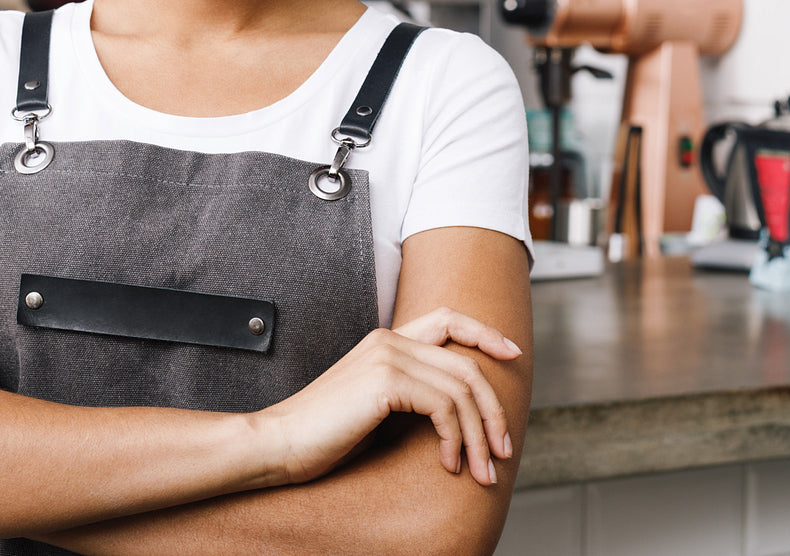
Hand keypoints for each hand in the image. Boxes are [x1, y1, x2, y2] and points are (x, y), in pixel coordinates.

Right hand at [255, 306, 520, 488]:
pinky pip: (443, 405)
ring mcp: (387, 356)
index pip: (448, 318)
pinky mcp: (385, 380)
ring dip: (478, 434)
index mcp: (385, 339)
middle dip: (492, 408)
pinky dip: (455, 438)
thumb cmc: (322, 434)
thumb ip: (408, 392)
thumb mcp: (373, 405)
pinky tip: (449, 463)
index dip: (484, 333)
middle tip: (501, 450)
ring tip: (481, 471)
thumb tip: (453, 410)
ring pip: (460, 388)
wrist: (278, 443)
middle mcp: (389, 339)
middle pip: (465, 362)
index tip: (511, 354)